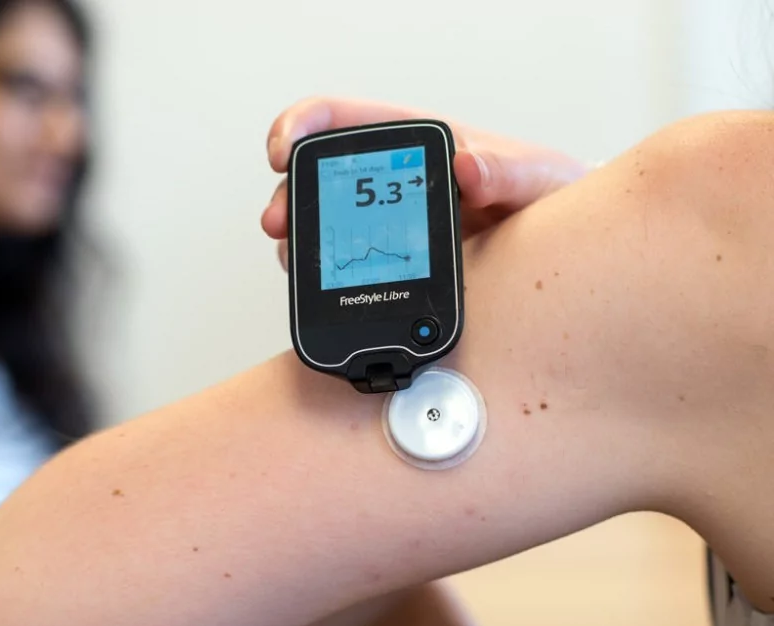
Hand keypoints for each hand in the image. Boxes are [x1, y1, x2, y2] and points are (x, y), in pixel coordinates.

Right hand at [262, 97, 588, 268]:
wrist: (564, 255)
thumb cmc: (549, 201)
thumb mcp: (537, 179)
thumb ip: (507, 171)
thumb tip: (468, 165)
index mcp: (417, 147)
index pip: (343, 119)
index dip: (303, 126)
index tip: (286, 149)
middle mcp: (393, 184)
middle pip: (318, 178)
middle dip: (287, 195)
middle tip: (279, 223)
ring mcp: (386, 227)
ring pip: (322, 226)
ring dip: (299, 241)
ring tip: (298, 260)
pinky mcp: (390, 267)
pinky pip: (343, 266)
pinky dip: (324, 276)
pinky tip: (325, 286)